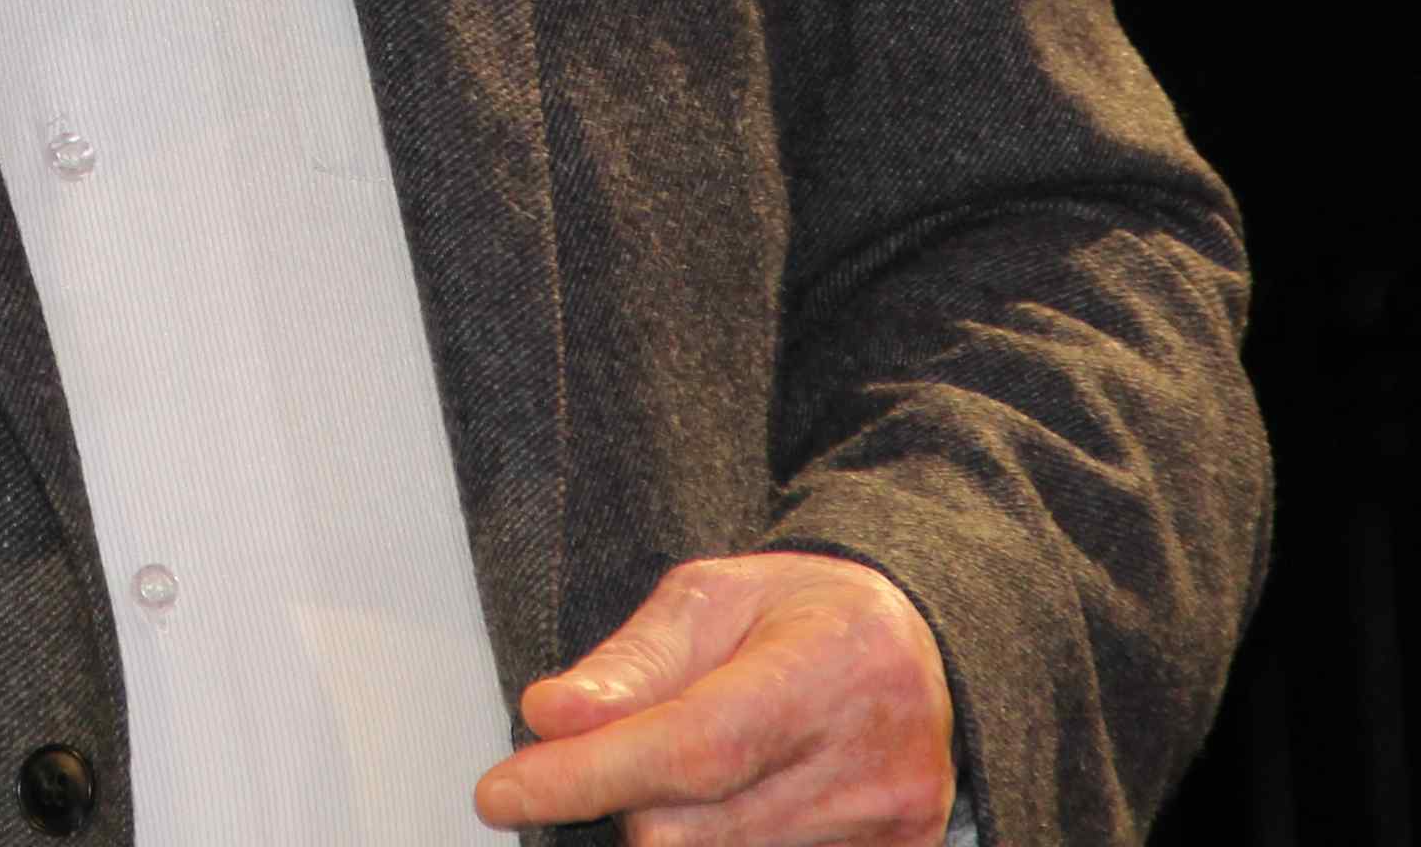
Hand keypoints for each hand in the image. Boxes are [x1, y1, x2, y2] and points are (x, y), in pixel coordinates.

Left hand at [470, 551, 956, 844]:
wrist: (916, 646)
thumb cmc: (805, 614)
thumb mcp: (712, 597)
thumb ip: (631, 662)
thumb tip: (550, 717)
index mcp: (833, 663)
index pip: (695, 746)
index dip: (591, 776)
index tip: (504, 791)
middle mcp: (875, 759)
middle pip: (691, 831)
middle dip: (623, 799)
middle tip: (615, 756)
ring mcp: (890, 828)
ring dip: (671, 829)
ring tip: (693, 768)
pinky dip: (719, 843)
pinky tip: (731, 801)